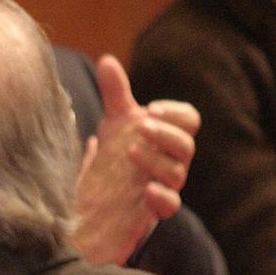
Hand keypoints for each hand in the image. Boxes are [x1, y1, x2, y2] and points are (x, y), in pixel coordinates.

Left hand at [72, 55, 198, 264]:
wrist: (86, 212)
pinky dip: (162, 197)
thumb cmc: (109, 165)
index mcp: (163, 138)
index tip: (149, 109)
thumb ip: (114, 95)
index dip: (175, 113)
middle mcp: (167, 162)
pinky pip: (170, 206)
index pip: (189, 120)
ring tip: (129, 153)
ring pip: (177, 173)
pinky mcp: (148, 215)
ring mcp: (160, 188)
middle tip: (141, 126)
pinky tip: (145, 190)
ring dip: (156, 160)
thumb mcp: (110, 127)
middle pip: (187, 146)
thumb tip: (107, 59)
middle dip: (167, 134)